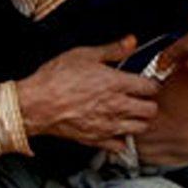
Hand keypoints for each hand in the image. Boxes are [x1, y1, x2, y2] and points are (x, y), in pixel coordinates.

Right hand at [16, 36, 160, 152]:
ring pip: (140, 128)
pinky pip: (120, 146)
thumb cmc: (56, 78)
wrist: (36, 104)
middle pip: (151, 110)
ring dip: (139, 121)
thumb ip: (112, 49)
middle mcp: (117, 106)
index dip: (151, 83)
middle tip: (141, 99)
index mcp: (117, 83)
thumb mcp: (84, 54)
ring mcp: (108, 125)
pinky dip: (122, 140)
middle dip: (149, 103)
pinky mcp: (97, 139)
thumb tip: (131, 41)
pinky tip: (116, 130)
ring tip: (131, 114)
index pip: (151, 87)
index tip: (146, 82)